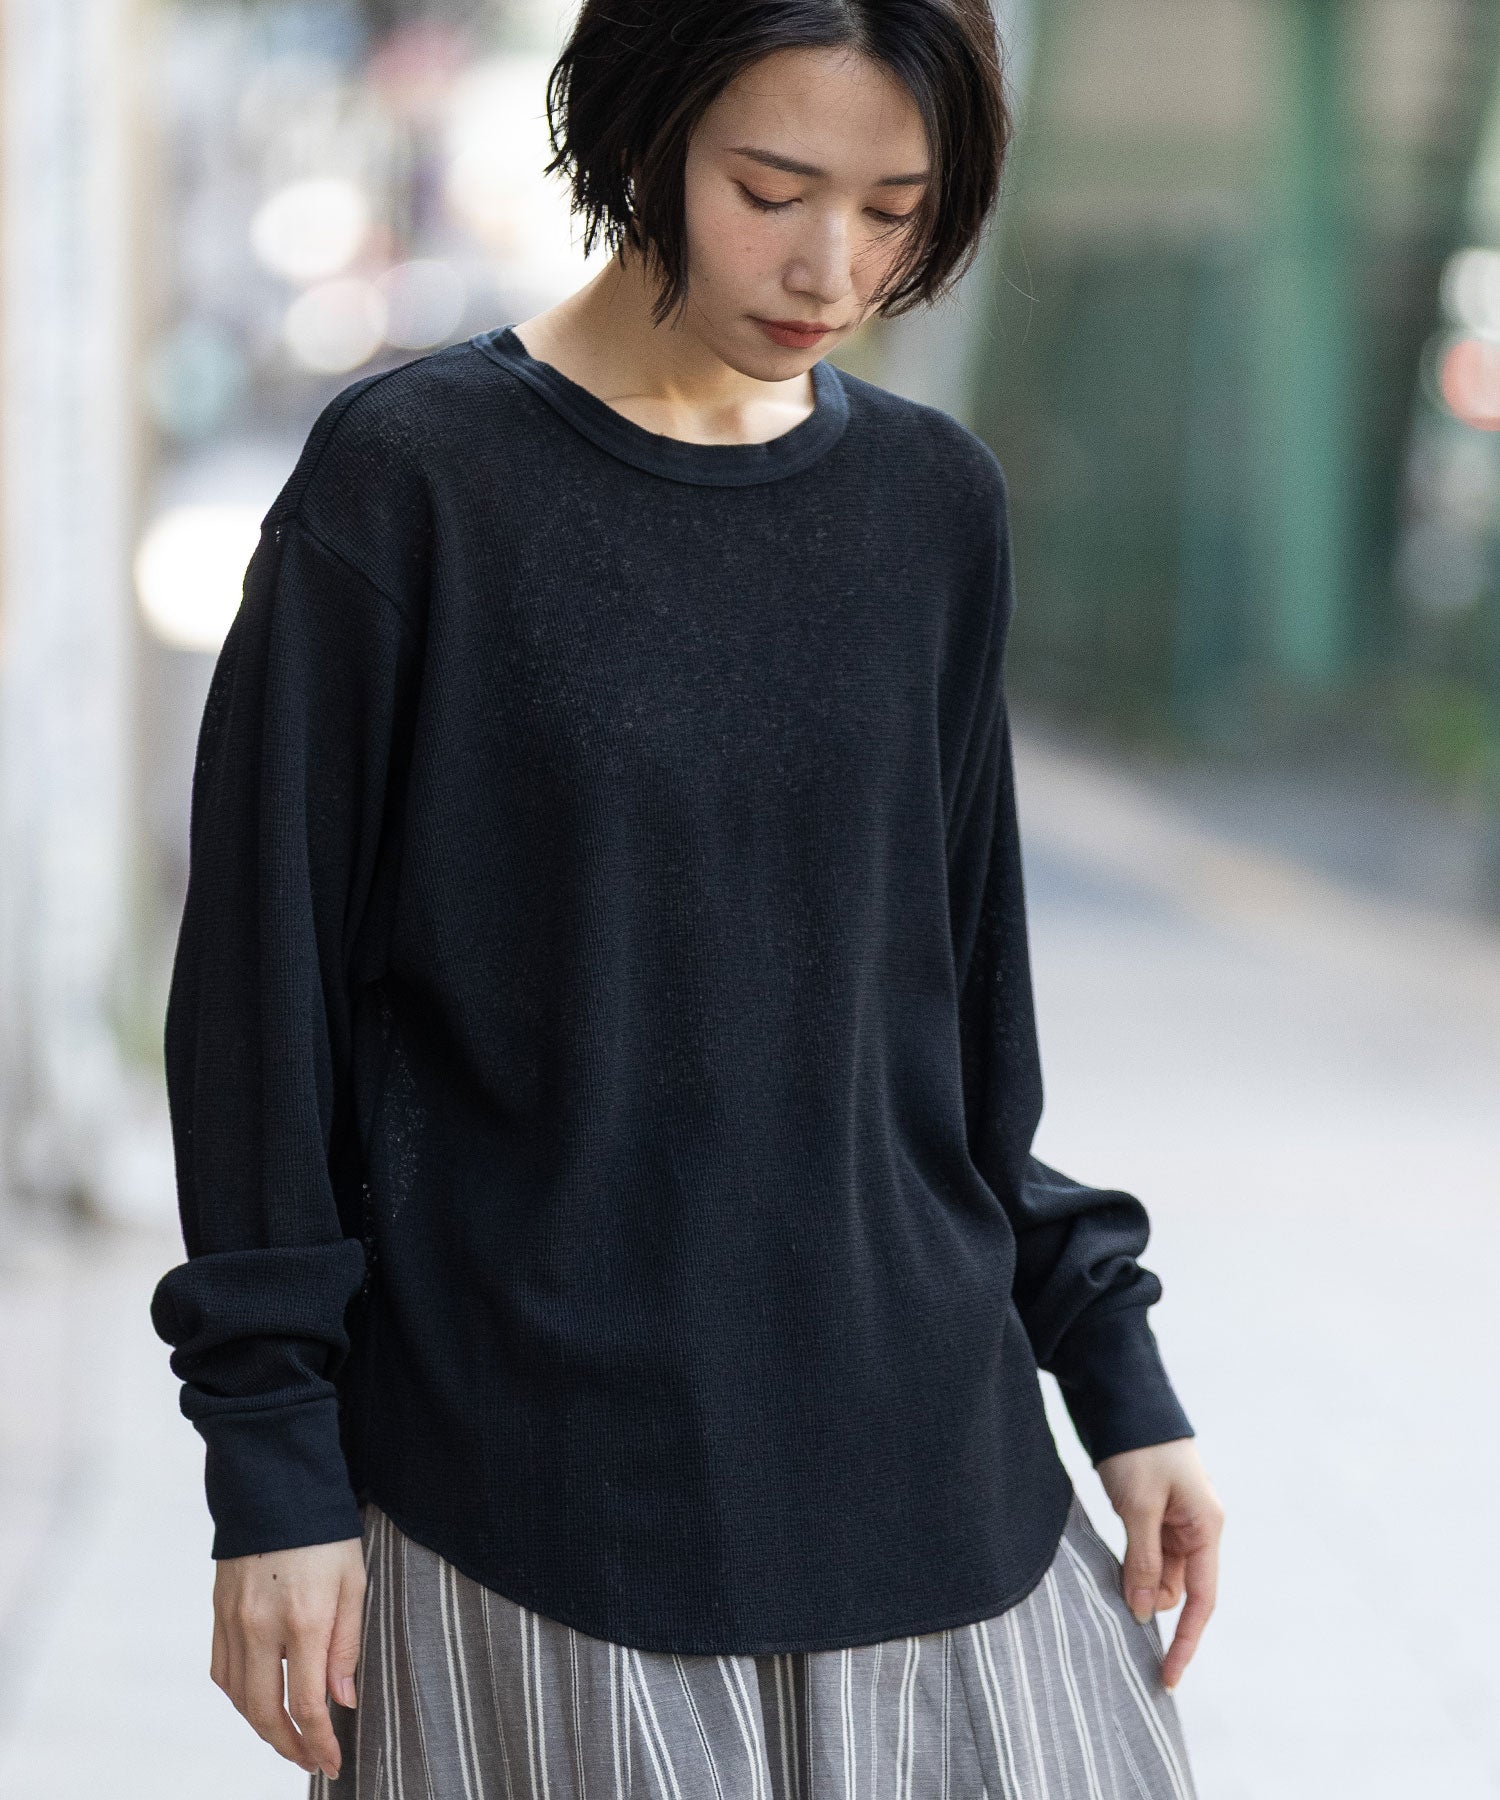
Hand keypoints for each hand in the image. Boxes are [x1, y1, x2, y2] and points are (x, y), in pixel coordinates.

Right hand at [210, 1536, 365, 1779]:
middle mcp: (262, 1626)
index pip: (305, 1703)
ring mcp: (234, 1621)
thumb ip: (347, 1645)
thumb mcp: (354, 1582)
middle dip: (289, 1746)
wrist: (277, 1487)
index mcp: (304, 1619)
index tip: (332, 1761)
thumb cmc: (326, 1533)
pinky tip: (258, 1701)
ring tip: (289, 1737)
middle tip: (311, 1760)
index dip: (318, 1741)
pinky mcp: (218, 1613)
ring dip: (262, 1726)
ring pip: (238, 1697)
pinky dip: (239, 1696)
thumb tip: (341, 1702)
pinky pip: (222, 1671)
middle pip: (264, 1711)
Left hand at [1094, 1436, 1222, 1693]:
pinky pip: (1148, 1554)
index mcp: (1207, 1527)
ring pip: (1160, 1573)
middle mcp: (1199, 1529)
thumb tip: (1146, 1614)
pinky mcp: (1156, 1513)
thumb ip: (1143, 1561)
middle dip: (1151, 1604)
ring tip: (1107, 1580)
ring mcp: (1178, 1521)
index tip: (1167, 1677)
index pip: (1202, 1600)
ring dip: (1138, 1583)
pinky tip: (1112, 1569)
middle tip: (1114, 1612)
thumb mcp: (1138, 1506)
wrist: (1124, 1399)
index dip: (1186, 1642)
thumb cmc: (1138, 1448)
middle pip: (1179, 1589)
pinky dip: (1132, 1566)